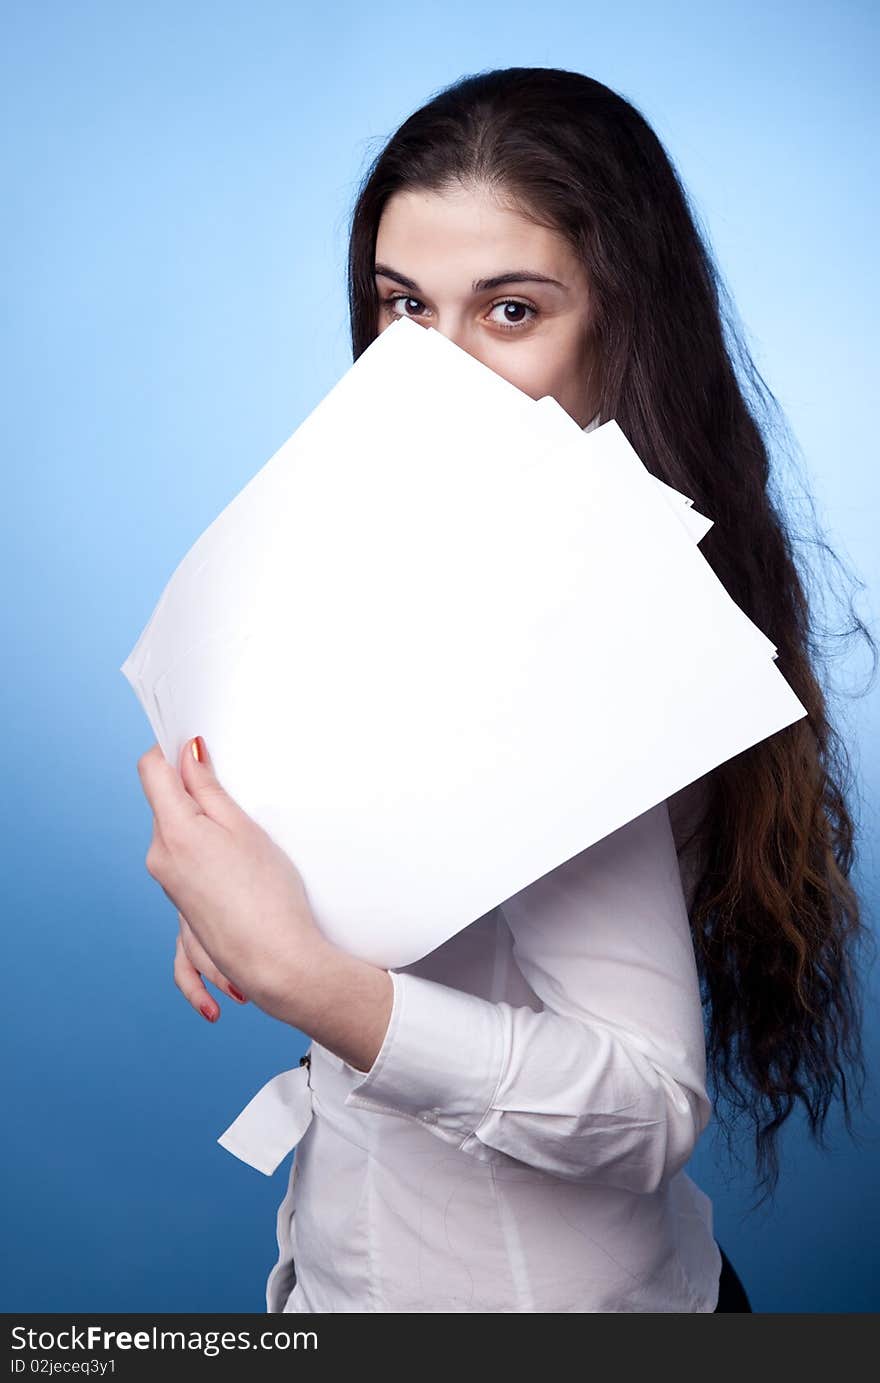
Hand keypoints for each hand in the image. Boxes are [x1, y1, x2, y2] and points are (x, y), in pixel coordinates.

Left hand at [137, 736, 327, 1022]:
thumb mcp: (243, 828)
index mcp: (173, 832)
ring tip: (244, 847)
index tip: (196, 749)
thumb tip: (185, 754)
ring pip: (175, 841)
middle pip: (165, 807)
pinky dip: (196, 872)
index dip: (170, 751)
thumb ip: (207, 789)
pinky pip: (181, 886)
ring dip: (202, 832)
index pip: (151, 771)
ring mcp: (168, 888)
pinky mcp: (183, 914)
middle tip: (235, 798)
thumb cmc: (269, 894)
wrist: (278, 962)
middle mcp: (160, 859)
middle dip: (192, 795)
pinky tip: (216, 880)